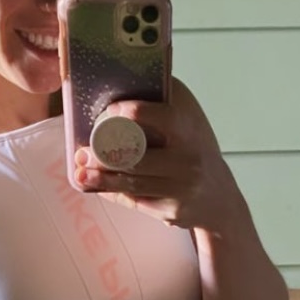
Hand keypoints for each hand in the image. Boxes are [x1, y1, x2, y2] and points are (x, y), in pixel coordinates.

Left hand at [73, 78, 236, 230]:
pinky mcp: (173, 209)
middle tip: (81, 152)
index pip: (151, 112)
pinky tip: (96, 186)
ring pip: (132, 180)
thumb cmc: (193, 151)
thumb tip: (114, 90)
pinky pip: (135, 200)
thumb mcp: (186, 121)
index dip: (124, 111)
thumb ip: (159, 103)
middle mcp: (188, 153)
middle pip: (136, 153)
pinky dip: (112, 192)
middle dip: (102, 154)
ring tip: (80, 172)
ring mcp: (182, 184)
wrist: (219, 197)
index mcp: (187, 123)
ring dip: (100, 177)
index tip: (106, 112)